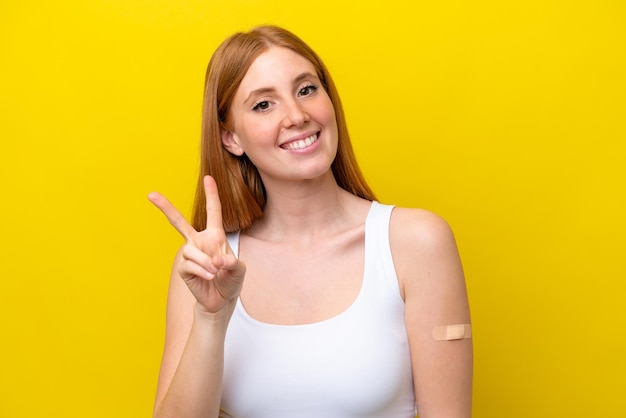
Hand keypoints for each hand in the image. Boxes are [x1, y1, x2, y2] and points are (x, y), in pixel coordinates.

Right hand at [148, 176, 244, 314]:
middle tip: (150, 194)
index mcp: (215, 236)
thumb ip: (232, 262)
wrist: (221, 301)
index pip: (213, 212)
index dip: (212, 194)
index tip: (208, 177)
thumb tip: (215, 260)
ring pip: (191, 251)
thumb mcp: (239, 269)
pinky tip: (210, 277)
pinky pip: (190, 265)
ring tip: (215, 272)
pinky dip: (203, 271)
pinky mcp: (184, 268)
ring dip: (205, 262)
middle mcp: (199, 241)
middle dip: (165, 208)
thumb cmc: (230, 280)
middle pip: (179, 222)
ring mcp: (190, 254)